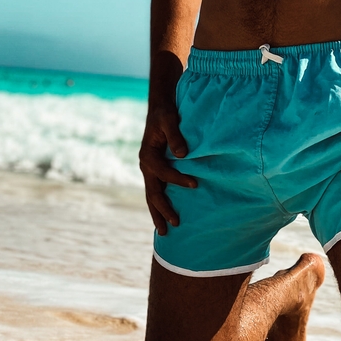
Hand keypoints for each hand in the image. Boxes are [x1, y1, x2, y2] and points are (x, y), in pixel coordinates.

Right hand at [138, 98, 195, 234]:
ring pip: (151, 196)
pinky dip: (159, 204)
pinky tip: (166, 214)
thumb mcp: (169, 120)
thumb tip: (182, 154)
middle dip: (162, 210)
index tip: (195, 184)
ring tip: (164, 231)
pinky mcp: (154, 170)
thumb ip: (175, 136)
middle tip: (175, 225)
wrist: (159, 108)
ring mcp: (148, 170)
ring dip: (158, 213)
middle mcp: (146, 165)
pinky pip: (156, 191)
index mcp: (148, 155)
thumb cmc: (165, 113)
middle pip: (152, 193)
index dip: (178, 180)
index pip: (163, 173)